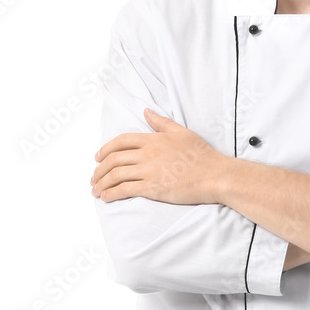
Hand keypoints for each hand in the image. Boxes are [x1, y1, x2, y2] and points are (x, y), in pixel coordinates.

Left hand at [90, 108, 227, 203]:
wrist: (214, 175)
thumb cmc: (202, 155)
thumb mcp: (181, 132)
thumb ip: (161, 122)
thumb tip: (146, 111)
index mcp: (153, 139)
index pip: (120, 141)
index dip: (105, 149)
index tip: (98, 158)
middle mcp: (147, 154)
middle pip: (113, 159)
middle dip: (99, 170)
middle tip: (94, 178)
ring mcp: (149, 171)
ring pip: (115, 175)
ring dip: (101, 184)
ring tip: (96, 190)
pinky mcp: (152, 188)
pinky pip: (124, 190)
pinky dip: (111, 194)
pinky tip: (106, 198)